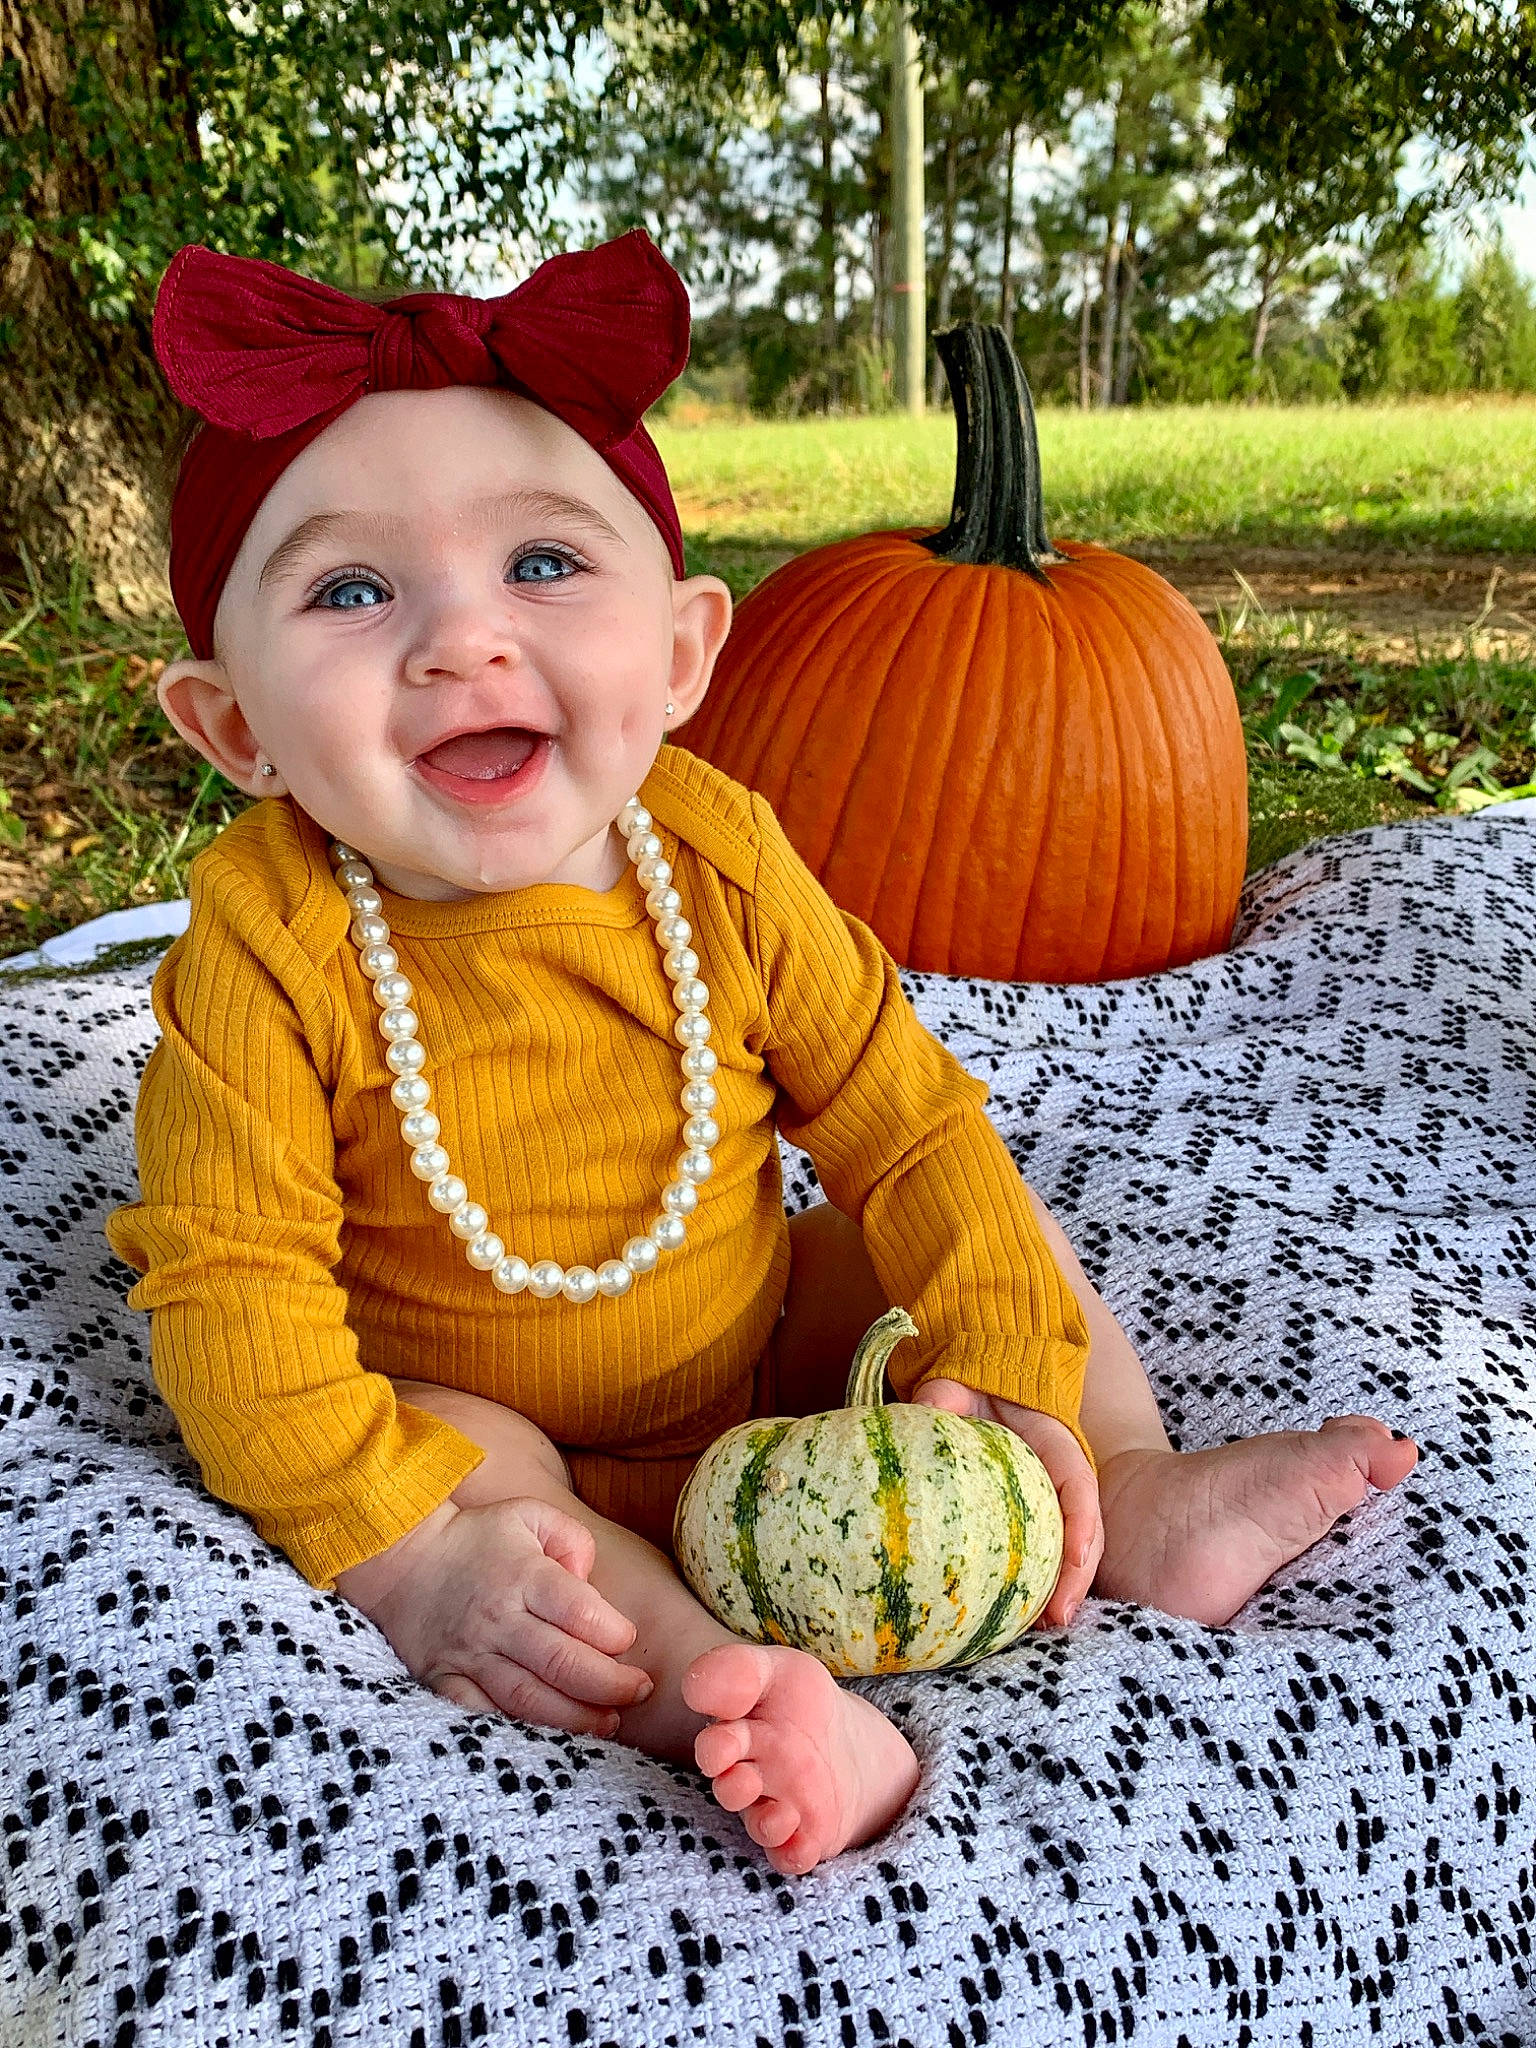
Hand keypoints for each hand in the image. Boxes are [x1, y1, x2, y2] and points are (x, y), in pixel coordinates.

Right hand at [334, 1496, 652, 1735]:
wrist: (402, 1560)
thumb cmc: (478, 1538)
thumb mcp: (529, 1515)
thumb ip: (571, 1539)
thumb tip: (587, 1579)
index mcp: (523, 1575)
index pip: (580, 1612)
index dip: (614, 1632)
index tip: (629, 1640)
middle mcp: (498, 1619)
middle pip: (561, 1663)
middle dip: (610, 1685)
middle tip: (638, 1692)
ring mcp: (470, 1655)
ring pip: (528, 1698)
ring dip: (574, 1718)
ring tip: (609, 1724)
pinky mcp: (444, 1680)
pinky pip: (482, 1715)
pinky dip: (516, 1730)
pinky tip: (548, 1740)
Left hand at [911, 1380, 1102, 1627]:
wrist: (981, 1388)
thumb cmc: (973, 1390)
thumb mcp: (956, 1388)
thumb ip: (942, 1400)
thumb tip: (921, 1418)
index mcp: (1056, 1444)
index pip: (1078, 1483)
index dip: (1082, 1521)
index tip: (1075, 1557)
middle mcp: (1061, 1478)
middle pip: (1085, 1530)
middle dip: (1077, 1577)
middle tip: (1057, 1619)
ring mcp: (1052, 1501)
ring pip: (1072, 1549)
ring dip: (1064, 1590)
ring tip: (1044, 1628)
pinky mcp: (1034, 1518)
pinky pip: (1046, 1551)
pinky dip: (1040, 1583)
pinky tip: (1023, 1617)